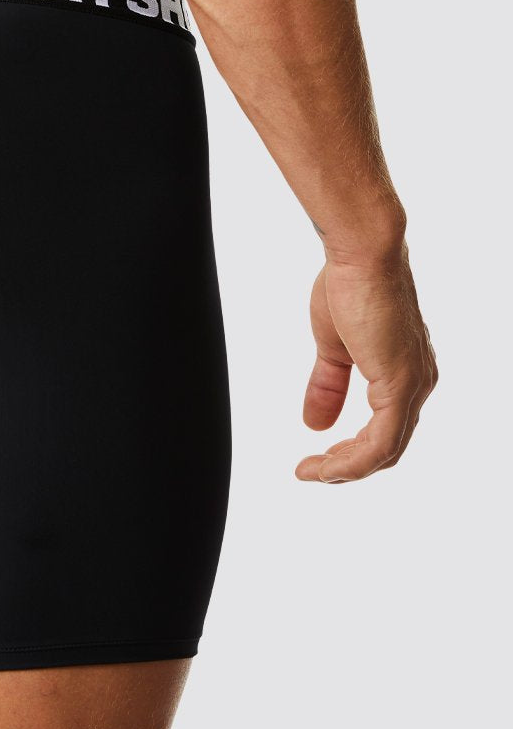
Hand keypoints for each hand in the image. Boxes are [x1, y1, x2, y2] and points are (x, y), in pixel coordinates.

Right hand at [295, 249, 436, 482]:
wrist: (361, 256)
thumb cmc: (349, 286)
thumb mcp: (333, 348)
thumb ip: (327, 386)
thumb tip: (315, 423)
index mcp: (404, 373)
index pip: (385, 430)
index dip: (350, 453)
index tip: (315, 459)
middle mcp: (418, 384)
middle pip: (387, 448)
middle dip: (345, 466)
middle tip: (310, 472)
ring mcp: (413, 386)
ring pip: (385, 451)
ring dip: (345, 469)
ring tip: (310, 472)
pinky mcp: (400, 384)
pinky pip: (381, 442)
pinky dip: (351, 460)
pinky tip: (324, 463)